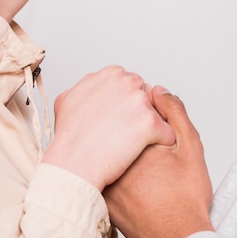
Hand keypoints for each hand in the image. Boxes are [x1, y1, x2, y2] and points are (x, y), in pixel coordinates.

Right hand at [42, 66, 175, 190]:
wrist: (73, 163)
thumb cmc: (70, 137)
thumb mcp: (69, 98)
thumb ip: (89, 85)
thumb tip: (97, 83)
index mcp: (113, 74)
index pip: (134, 85)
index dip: (128, 104)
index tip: (120, 118)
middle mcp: (129, 82)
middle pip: (149, 98)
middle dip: (141, 114)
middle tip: (127, 132)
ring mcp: (141, 102)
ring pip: (160, 114)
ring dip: (151, 128)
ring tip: (133, 143)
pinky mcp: (151, 123)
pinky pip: (168, 133)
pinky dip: (162, 143)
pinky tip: (146, 151)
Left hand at [103, 88, 213, 237]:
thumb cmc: (187, 197)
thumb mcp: (191, 147)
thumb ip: (174, 113)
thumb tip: (157, 91)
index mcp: (132, 143)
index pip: (130, 113)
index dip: (150, 119)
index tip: (164, 140)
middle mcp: (111, 159)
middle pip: (118, 131)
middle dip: (137, 135)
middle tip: (160, 161)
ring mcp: (104, 179)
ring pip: (112, 151)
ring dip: (128, 151)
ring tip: (153, 175)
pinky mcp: (102, 195)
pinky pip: (107, 171)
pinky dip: (120, 170)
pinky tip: (142, 185)